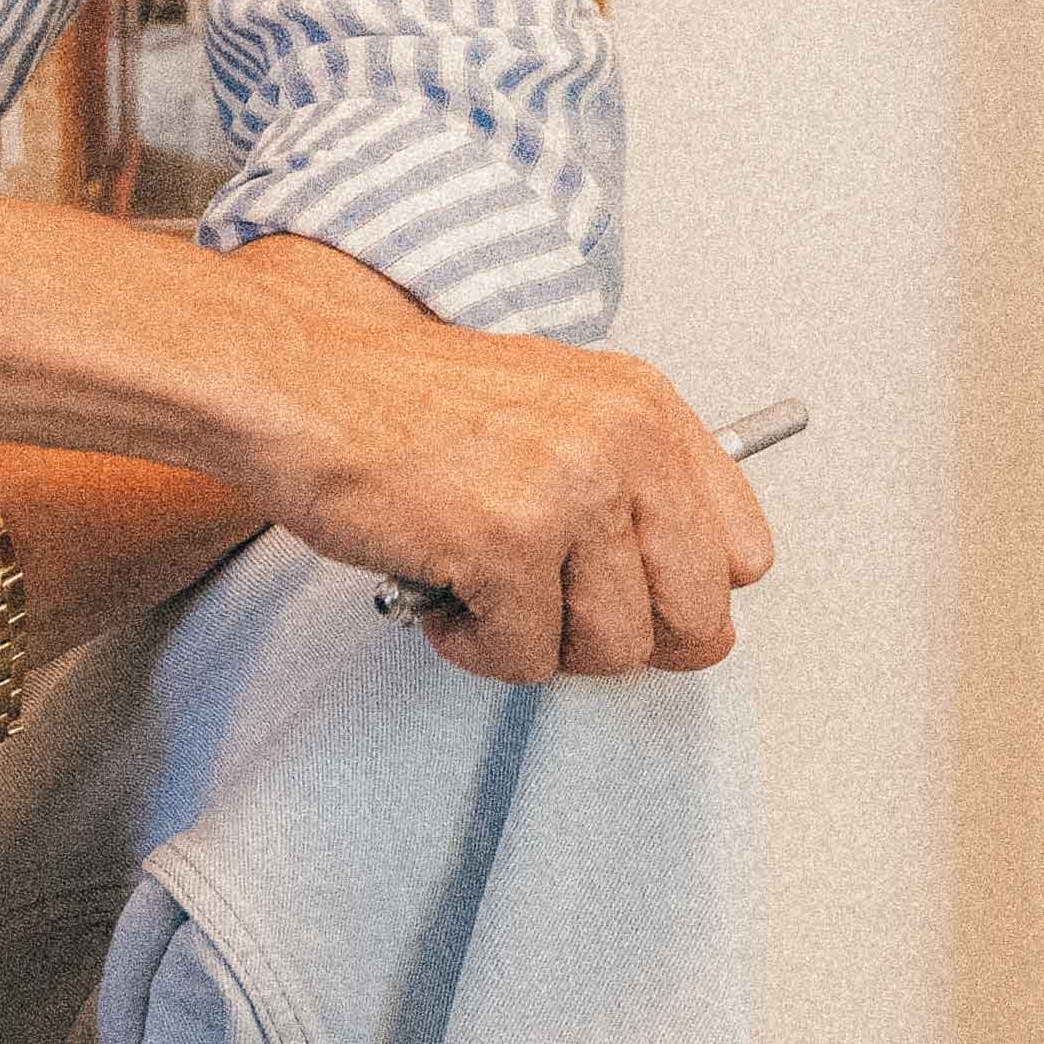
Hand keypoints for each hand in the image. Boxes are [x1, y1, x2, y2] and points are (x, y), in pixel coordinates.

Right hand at [225, 262, 771, 683]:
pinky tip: (442, 599)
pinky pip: (525, 659)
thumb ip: (631, 492)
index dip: (688, 595)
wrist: (299, 384)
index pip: (744, 550)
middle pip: (695, 616)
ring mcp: (567, 495)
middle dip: (622, 638)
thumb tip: (704, 619)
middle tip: (556, 615)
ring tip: (486, 595)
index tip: (637, 597)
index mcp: (645, 407)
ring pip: (612, 649)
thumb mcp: (552, 410)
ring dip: (541, 644)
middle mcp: (621, 445)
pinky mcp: (504, 547)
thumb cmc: (404, 402)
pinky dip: (477, 649)